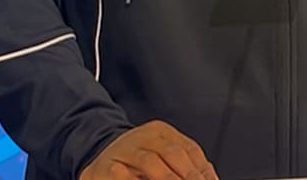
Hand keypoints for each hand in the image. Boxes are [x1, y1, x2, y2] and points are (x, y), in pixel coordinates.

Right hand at [80, 121, 218, 179]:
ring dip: (168, 179)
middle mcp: (142, 136)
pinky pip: (123, 175)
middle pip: (172, 154)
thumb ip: (184, 167)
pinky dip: (135, 179)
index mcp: (160, 131)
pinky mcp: (105, 166)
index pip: (189, 149)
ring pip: (150, 163)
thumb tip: (209, 178)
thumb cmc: (135, 164)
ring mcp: (123, 149)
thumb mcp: (161, 158)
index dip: (203, 169)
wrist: (97, 163)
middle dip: (189, 176)